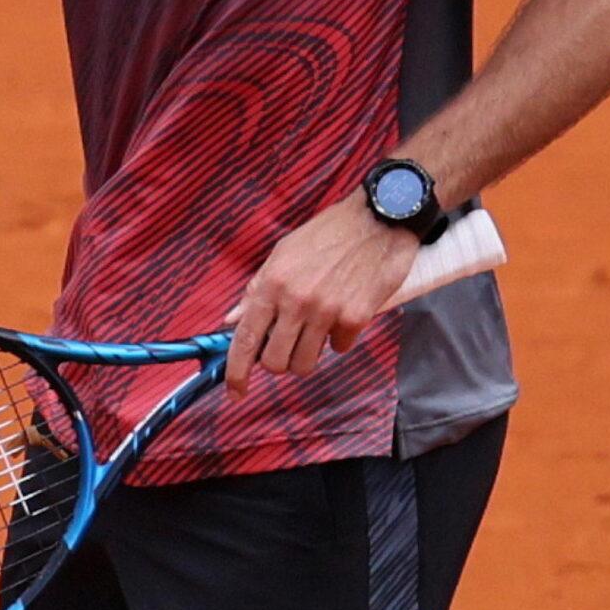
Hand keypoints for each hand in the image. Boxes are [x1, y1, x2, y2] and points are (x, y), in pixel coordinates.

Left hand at [222, 196, 418, 395]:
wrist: (377, 219)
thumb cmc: (327, 234)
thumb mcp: (283, 254)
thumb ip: (256, 291)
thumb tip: (231, 321)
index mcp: (272, 283)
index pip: (245, 338)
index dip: (236, 372)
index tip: (235, 391)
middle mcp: (296, 300)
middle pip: (276, 362)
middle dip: (279, 362)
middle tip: (288, 346)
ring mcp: (327, 311)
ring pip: (306, 362)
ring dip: (308, 354)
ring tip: (315, 329)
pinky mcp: (357, 317)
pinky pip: (340, 348)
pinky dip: (339, 339)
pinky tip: (344, 314)